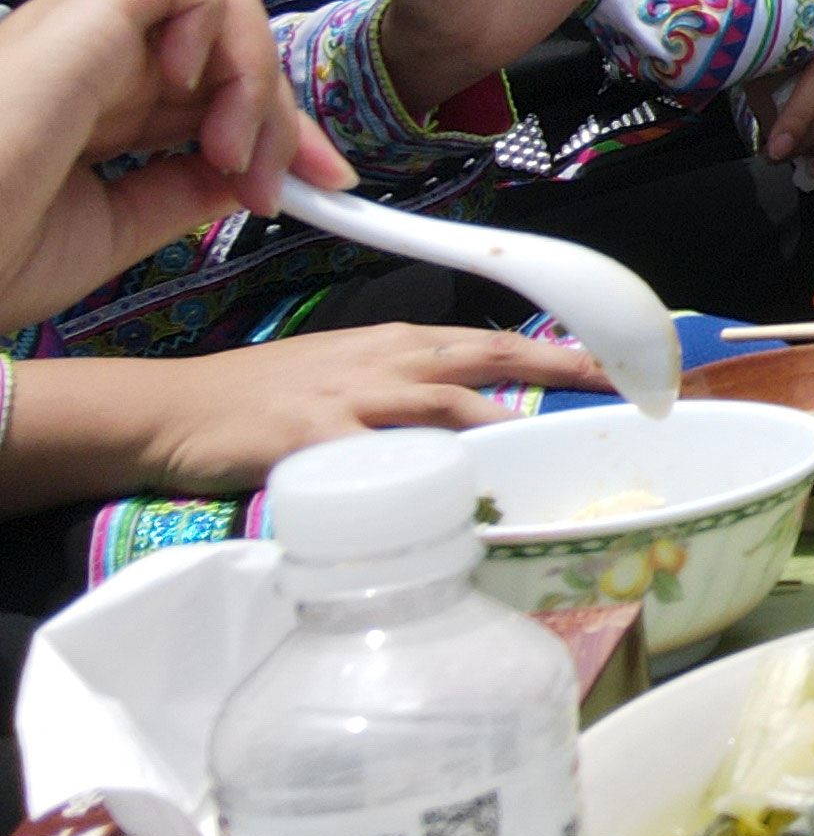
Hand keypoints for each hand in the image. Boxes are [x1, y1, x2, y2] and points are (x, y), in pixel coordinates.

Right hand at [0, 0, 355, 326]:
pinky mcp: (71, 18)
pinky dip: (207, 16)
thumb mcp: (108, 232)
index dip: (278, 125)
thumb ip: (179, 194)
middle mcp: (87, 59)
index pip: (211, 85)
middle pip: (225, 43)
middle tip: (271, 184)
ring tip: (228, 152)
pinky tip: (190, 87)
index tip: (324, 183)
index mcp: (91, 106)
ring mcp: (76, 33)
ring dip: (249, 73)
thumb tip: (254, 175)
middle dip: (277, 111)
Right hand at [137, 326, 608, 490]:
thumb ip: (413, 390)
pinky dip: (414, 473)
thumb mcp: (351, 375)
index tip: (617, 368)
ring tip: (555, 449)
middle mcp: (387, 361)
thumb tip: (482, 413)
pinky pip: (374, 458)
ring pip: (445, 405)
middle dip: (559, 370)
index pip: (497, 340)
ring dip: (503, 425)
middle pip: (490, 356)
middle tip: (616, 391)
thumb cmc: (267, 398)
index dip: (561, 352)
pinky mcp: (311, 439)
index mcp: (401, 344)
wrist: (175, 408)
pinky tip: (448, 494)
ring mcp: (350, 398)